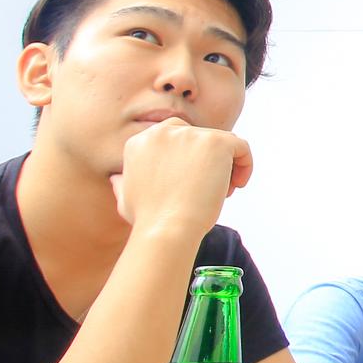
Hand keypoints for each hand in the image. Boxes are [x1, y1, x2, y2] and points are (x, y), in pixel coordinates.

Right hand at [109, 118, 252, 237]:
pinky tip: (238, 185)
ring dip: (225, 167)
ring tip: (223, 193)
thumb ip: (122, 182)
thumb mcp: (125, 199)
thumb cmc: (147, 222)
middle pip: (197, 139)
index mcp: (140, 141)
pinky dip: (245, 164)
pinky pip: (240, 146)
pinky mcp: (215, 142)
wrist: (165, 230)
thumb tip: (117, 178)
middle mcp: (163, 131)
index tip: (192, 184)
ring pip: (220, 144)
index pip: (174, 139)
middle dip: (206, 163)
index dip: (187, 160)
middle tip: (209, 190)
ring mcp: (190, 135)